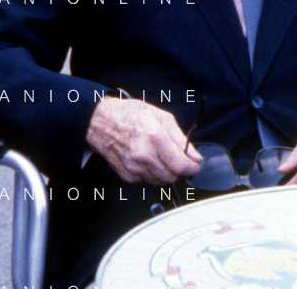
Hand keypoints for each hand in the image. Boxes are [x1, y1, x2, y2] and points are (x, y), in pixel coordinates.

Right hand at [86, 97, 201, 184]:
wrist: (101, 122)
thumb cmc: (130, 115)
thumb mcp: (161, 117)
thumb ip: (180, 139)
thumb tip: (195, 156)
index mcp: (155, 138)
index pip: (180, 165)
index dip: (192, 167)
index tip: (194, 165)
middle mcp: (144, 156)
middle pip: (172, 176)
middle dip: (179, 169)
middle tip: (176, 158)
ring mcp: (134, 168)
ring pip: (160, 181)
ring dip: (165, 172)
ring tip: (159, 156)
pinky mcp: (127, 176)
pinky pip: (147, 181)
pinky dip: (151, 173)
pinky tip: (147, 159)